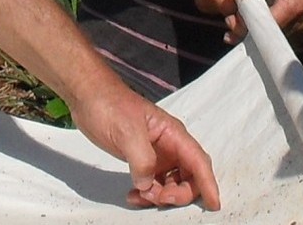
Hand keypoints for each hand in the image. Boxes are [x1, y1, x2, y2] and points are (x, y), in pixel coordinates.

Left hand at [70, 86, 221, 210]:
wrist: (88, 97)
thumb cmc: (110, 105)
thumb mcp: (128, 131)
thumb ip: (143, 159)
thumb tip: (148, 184)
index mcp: (173, 134)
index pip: (198, 162)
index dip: (208, 184)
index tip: (213, 204)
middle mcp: (170, 146)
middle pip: (189, 177)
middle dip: (179, 194)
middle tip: (159, 198)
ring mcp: (157, 154)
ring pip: (171, 184)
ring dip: (161, 196)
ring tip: (140, 196)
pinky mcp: (142, 160)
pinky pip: (153, 183)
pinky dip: (146, 194)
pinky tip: (132, 196)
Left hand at [220, 0, 302, 42]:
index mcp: (294, 6)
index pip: (264, 27)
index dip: (246, 27)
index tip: (230, 25)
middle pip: (270, 39)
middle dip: (250, 36)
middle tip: (229, 33)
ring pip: (276, 42)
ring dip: (259, 38)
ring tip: (240, 29)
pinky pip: (284, 39)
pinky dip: (270, 35)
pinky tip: (257, 27)